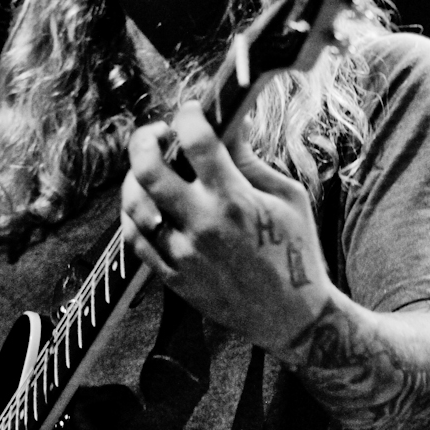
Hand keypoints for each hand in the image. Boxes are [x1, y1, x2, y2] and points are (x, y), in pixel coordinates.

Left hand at [121, 102, 332, 357]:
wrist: (292, 316)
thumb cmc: (296, 251)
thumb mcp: (288, 197)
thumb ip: (251, 160)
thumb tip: (228, 123)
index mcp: (235, 200)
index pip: (196, 140)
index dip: (188, 115)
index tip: (192, 112)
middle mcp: (203, 225)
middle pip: (148, 168)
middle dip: (145, 139)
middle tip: (157, 134)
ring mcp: (183, 254)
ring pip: (133, 203)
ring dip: (135, 177)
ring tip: (150, 170)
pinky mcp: (173, 278)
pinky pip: (135, 239)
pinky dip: (134, 214)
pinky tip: (147, 204)